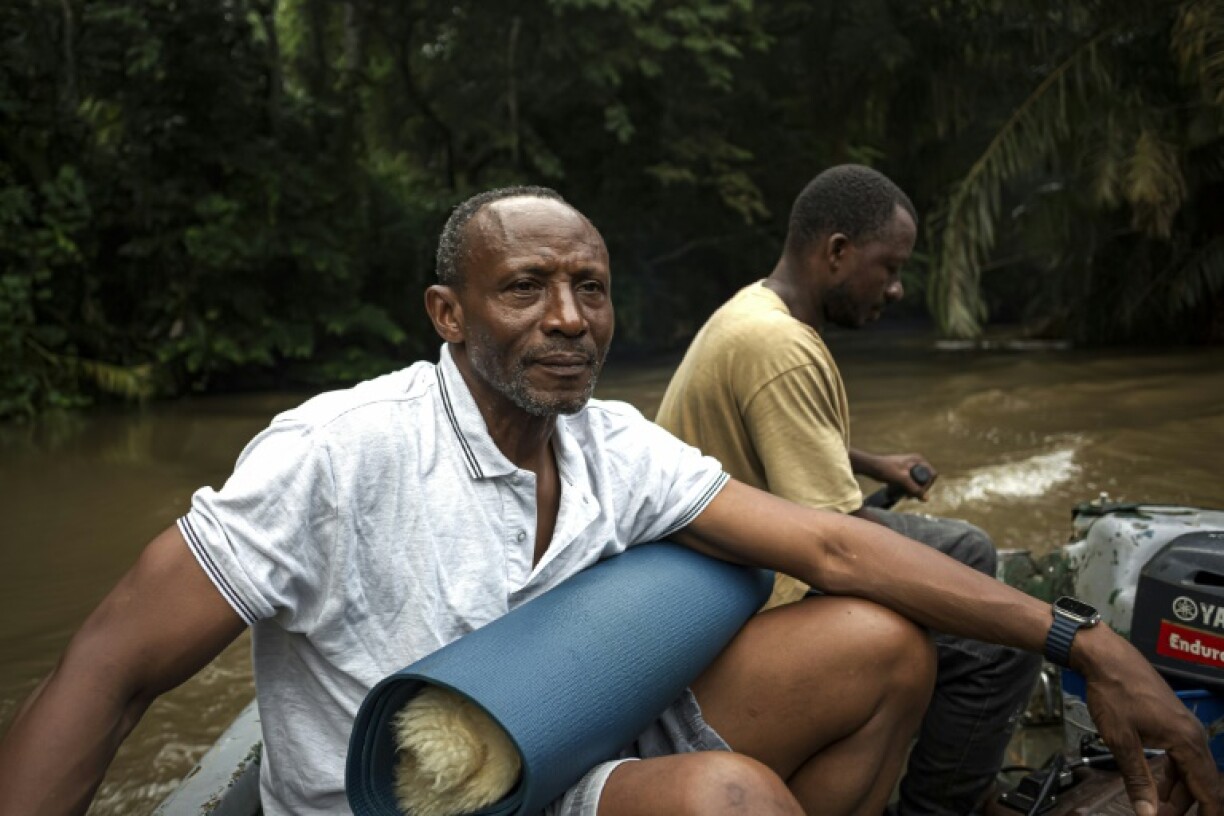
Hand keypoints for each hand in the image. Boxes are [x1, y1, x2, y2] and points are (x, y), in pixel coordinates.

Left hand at [873, 453, 936, 500]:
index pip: (932, 475)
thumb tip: (927, 499)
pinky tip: (902, 494)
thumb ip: (914, 489)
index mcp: (919, 460)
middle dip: (920, 489)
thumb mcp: (902, 479)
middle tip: (910, 497)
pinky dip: (909, 488)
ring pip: (919, 482)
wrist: (870, 466)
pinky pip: (912, 482)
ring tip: (906, 497)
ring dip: (914, 490)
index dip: (928, 485)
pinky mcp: (904, 472)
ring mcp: (910, 466)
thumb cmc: (885, 470)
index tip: (918, 493)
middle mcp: (916, 462)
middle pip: (926, 479)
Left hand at [1077, 628, 1221, 814]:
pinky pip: (1179, 757)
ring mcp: (1184, 728)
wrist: (1106, 658)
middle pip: (1200, 784)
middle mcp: (1193, 735)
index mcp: (1187, 742)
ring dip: (1175, 792)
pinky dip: (1169, 774)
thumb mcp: (1121, 741)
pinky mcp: (1172, 723)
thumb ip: (1137, 780)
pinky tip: (1153, 784)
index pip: (1209, 791)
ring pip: (1188, 771)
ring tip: (1153, 807)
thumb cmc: (1114, 692)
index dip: (1207, 813)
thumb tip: (1147, 813)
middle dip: (1184, 807)